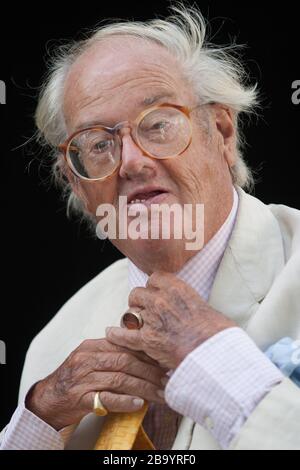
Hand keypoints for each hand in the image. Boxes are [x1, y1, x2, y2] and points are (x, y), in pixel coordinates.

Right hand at [25, 338, 165, 429]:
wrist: (47, 399)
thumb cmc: (74, 379)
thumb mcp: (91, 359)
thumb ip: (112, 354)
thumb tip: (144, 355)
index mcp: (91, 347)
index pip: (124, 346)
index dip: (146, 354)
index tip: (163, 361)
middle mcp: (87, 360)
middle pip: (125, 361)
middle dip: (150, 371)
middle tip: (167, 379)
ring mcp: (83, 379)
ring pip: (119, 379)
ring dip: (144, 387)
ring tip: (160, 394)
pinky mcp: (80, 399)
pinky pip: (105, 398)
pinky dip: (124, 401)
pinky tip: (139, 403)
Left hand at [106, 272, 235, 369]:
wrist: (213, 352)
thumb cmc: (216, 332)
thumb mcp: (204, 306)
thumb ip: (189, 302)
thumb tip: (188, 306)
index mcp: (176, 288)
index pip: (154, 278)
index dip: (153, 287)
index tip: (155, 293)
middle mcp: (160, 299)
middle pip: (137, 294)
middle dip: (139, 302)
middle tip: (144, 311)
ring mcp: (151, 319)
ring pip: (130, 313)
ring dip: (132, 319)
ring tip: (136, 326)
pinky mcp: (146, 340)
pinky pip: (125, 335)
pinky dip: (117, 335)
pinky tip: (111, 334)